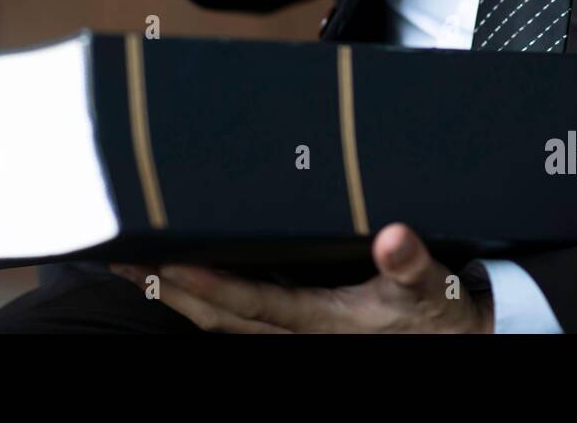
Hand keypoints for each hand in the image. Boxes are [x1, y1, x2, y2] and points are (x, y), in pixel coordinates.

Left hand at [111, 223, 493, 333]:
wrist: (454, 339)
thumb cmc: (437, 311)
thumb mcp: (432, 286)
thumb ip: (411, 262)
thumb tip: (393, 237)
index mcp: (324, 321)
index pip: (254, 304)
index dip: (212, 287)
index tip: (171, 264)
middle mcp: (299, 334)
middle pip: (218, 318)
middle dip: (169, 291)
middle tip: (122, 258)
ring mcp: (294, 333)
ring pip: (219, 321)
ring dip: (174, 295)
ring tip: (133, 265)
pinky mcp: (297, 325)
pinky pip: (237, 318)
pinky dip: (202, 300)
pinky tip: (179, 279)